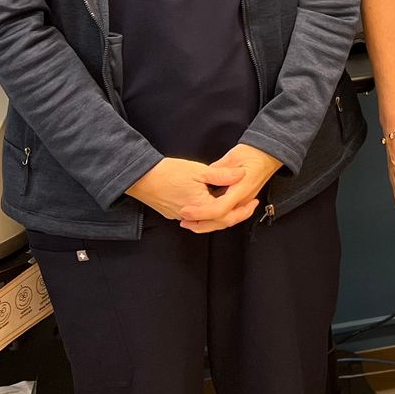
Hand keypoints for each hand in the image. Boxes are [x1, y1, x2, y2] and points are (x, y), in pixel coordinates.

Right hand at [125, 157, 243, 223]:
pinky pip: (195, 217)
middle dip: (235, 215)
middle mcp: (191, 216)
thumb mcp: (199, 170)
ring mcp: (180, 216)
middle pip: (218, 222)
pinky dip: (207, 212)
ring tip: (233, 203)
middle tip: (248, 206)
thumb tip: (241, 174)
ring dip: (221, 215)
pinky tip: (211, 201)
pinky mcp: (173, 213)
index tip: (253, 201)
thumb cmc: (168, 172)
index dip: (243, 209)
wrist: (141, 177)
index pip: (227, 215)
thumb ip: (222, 175)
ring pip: (206, 221)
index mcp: (200, 206)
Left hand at [177, 143, 283, 232]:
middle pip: (222, 221)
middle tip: (184, 221)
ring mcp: (244, 201)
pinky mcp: (242, 200)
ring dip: (207, 223)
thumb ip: (217, 170)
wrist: (269, 155)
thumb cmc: (253, 153)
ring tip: (190, 220)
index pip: (219, 209)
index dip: (201, 212)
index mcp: (241, 189)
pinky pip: (227, 213)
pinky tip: (202, 214)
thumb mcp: (232, 157)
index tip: (186, 211)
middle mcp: (244, 199)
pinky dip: (214, 217)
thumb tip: (202, 179)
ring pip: (225, 220)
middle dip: (202, 225)